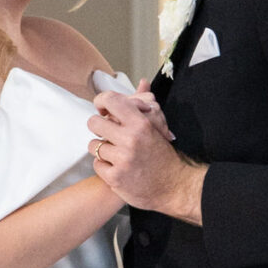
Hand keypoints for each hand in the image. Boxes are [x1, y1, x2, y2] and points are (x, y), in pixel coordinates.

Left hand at [87, 88, 205, 221]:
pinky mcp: (115, 177)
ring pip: (93, 145)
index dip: (102, 101)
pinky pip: (96, 164)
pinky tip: (116, 167)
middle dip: (99, 127)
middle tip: (107, 133)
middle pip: (94, 122)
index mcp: (141, 123)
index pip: (111, 100)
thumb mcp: (157, 125)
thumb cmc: (162, 154)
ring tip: (115, 153)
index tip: (103, 108)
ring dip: (102, 149)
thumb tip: (142, 82)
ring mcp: (122, 159)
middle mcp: (130, 140)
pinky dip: (104, 166)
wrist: (174, 186)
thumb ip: (145, 102)